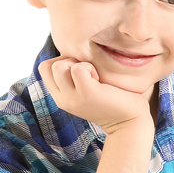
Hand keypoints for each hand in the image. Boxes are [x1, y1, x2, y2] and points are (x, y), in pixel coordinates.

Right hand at [38, 57, 153, 135]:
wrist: (128, 123)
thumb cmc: (111, 100)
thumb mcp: (85, 89)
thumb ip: (74, 77)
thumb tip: (72, 50)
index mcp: (60, 96)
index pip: (44, 68)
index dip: (60, 60)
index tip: (79, 68)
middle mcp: (62, 99)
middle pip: (47, 66)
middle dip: (67, 60)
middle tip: (88, 71)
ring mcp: (73, 98)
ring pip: (59, 66)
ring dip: (78, 63)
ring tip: (93, 75)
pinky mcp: (87, 94)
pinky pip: (78, 69)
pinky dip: (89, 67)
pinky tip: (100, 79)